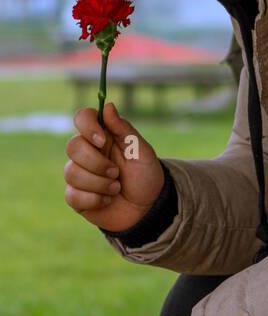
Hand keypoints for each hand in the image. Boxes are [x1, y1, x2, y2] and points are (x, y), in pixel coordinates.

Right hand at [64, 100, 163, 232]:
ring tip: (116, 188)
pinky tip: (108, 200)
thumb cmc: (146, 176)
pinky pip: (72, 195)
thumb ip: (124, 129)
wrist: (148, 209)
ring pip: (71, 172)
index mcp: (103, 136)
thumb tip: (107, 106)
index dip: (87, 126)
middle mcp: (87, 153)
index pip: (82, 118)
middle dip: (96, 163)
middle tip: (116, 172)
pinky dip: (95, 199)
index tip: (101, 140)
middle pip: (73, 146)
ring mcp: (79, 174)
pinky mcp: (75, 196)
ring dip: (99, 183)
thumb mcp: (142, 151)